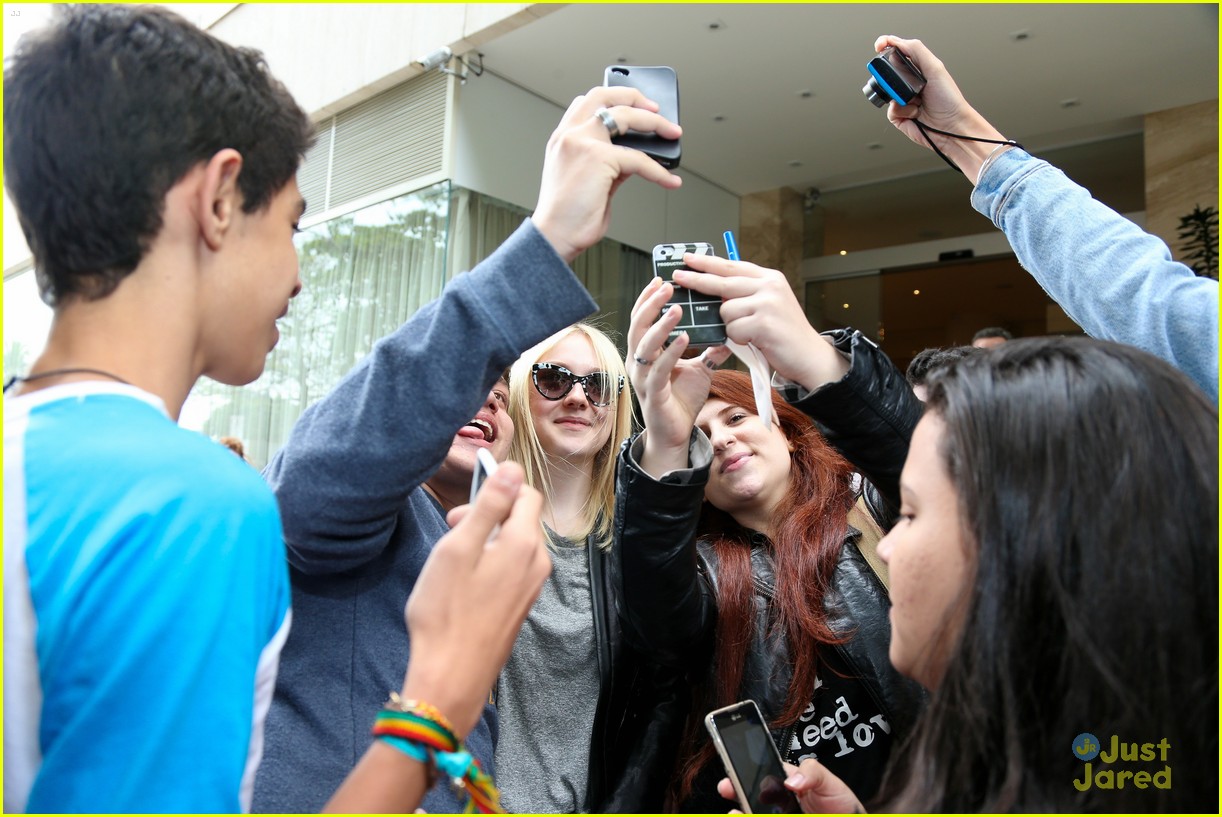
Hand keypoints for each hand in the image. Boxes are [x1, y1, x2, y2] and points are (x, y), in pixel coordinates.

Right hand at [400, 461, 549, 736]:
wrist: (452, 676)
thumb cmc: (446, 613)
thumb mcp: (459, 548)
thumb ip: (488, 505)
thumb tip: (512, 470)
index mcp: (524, 545)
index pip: (527, 493)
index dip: (496, 491)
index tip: (464, 508)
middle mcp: (537, 564)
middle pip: (521, 519)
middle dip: (489, 516)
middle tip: (452, 532)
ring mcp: (531, 588)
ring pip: (515, 544)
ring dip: (487, 540)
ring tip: (454, 560)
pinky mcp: (520, 606)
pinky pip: (512, 569)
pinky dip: (491, 563)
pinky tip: (463, 583)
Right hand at [532, 87, 682, 262]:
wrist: (555, 236)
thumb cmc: (567, 217)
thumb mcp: (588, 181)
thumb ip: (609, 164)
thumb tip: (634, 157)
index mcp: (562, 139)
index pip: (586, 102)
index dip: (612, 97)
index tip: (632, 103)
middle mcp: (569, 135)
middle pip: (604, 96)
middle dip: (635, 96)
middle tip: (656, 109)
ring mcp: (583, 142)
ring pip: (626, 116)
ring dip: (654, 122)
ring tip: (671, 132)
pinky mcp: (599, 158)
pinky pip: (639, 158)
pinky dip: (659, 170)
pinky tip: (669, 180)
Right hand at [626, 277, 730, 475]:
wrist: (676, 433)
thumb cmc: (681, 400)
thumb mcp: (700, 370)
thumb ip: (710, 351)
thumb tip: (729, 334)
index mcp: (646, 353)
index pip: (642, 319)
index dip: (648, 299)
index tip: (660, 280)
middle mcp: (639, 362)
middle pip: (638, 326)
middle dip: (651, 304)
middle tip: (667, 286)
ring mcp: (644, 378)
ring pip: (645, 345)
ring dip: (661, 324)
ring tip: (676, 308)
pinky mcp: (653, 393)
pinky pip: (660, 369)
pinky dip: (672, 352)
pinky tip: (685, 339)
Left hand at [672, 254, 847, 390]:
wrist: (810, 357)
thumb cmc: (784, 335)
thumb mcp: (769, 305)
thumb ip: (747, 294)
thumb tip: (714, 291)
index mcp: (769, 279)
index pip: (732, 266)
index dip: (707, 262)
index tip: (688, 259)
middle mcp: (769, 286)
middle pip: (722, 282)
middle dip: (697, 281)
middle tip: (676, 278)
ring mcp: (767, 303)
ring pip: (725, 311)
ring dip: (731, 326)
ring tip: (752, 333)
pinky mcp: (764, 322)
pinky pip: (733, 329)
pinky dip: (739, 339)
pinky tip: (756, 341)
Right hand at [715, 759, 865, 813]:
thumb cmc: (838, 799)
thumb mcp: (827, 779)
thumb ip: (811, 772)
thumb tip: (791, 781)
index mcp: (784, 780)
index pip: (759, 773)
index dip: (742, 772)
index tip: (732, 774)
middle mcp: (777, 799)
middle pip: (751, 794)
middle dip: (736, 791)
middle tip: (727, 788)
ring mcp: (778, 812)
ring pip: (755, 810)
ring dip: (744, 810)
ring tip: (737, 811)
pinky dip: (752, 816)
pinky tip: (747, 815)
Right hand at [874, 35, 1008, 181]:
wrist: (951, 127)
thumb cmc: (949, 100)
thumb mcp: (935, 68)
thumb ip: (916, 50)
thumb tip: (896, 41)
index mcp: (918, 68)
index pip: (898, 52)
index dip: (886, 46)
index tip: (879, 46)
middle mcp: (910, 83)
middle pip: (887, 73)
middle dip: (890, 78)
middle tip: (900, 84)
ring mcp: (903, 99)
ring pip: (887, 93)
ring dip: (899, 97)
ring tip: (916, 102)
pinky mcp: (899, 116)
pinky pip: (889, 110)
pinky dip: (901, 111)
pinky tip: (914, 113)